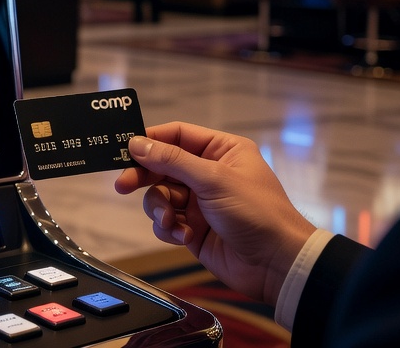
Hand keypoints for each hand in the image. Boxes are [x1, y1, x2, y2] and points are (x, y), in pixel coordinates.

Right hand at [114, 121, 316, 305]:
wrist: (276, 265)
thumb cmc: (257, 213)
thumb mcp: (213, 179)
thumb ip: (172, 160)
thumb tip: (137, 143)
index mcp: (221, 151)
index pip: (178, 135)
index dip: (150, 140)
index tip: (124, 148)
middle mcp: (208, 173)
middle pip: (162, 166)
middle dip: (144, 177)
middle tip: (123, 185)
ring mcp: (200, 201)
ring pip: (160, 195)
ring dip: (160, 209)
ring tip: (171, 221)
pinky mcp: (193, 227)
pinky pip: (166, 221)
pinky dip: (169, 228)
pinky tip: (184, 236)